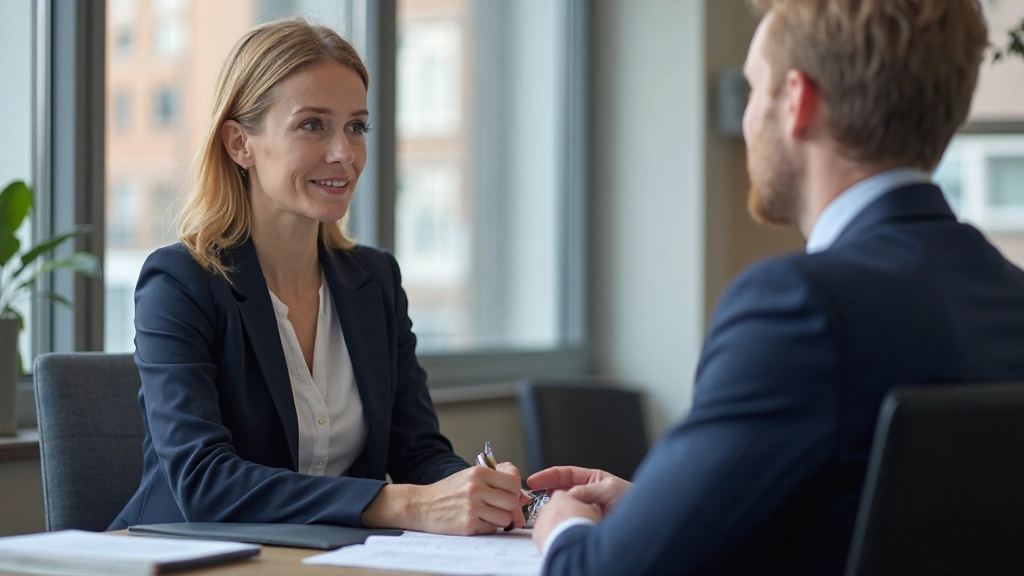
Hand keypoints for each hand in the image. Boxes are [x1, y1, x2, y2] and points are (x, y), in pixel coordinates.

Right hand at [363, 464, 526, 534]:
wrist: (421, 505)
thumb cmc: (449, 491)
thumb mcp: (471, 477)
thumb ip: (497, 482)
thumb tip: (524, 496)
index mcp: (478, 472)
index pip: (513, 481)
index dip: (516, 490)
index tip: (511, 494)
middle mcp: (475, 488)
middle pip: (512, 501)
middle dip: (510, 507)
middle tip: (500, 508)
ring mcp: (471, 507)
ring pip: (505, 517)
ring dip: (500, 519)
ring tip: (487, 514)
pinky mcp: (467, 524)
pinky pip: (492, 529)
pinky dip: (488, 527)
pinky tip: (477, 521)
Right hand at [527, 466, 632, 513]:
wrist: (646, 521)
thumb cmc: (635, 501)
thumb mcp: (610, 488)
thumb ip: (588, 490)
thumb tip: (567, 495)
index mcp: (592, 480)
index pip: (565, 475)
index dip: (548, 476)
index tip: (533, 481)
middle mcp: (586, 494)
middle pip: (560, 491)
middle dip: (546, 493)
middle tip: (532, 496)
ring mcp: (586, 509)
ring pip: (564, 507)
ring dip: (554, 508)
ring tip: (545, 510)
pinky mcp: (586, 523)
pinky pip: (571, 521)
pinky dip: (563, 521)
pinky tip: (559, 522)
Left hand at [532, 490, 600, 552]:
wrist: (571, 544)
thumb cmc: (582, 525)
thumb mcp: (594, 512)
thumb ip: (590, 507)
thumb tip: (592, 508)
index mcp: (560, 497)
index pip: (563, 496)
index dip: (571, 504)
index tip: (577, 512)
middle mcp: (546, 507)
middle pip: (553, 509)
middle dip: (560, 516)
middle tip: (571, 526)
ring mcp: (540, 521)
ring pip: (546, 523)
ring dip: (553, 528)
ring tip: (566, 538)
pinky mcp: (536, 537)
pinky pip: (542, 536)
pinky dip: (549, 539)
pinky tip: (559, 545)